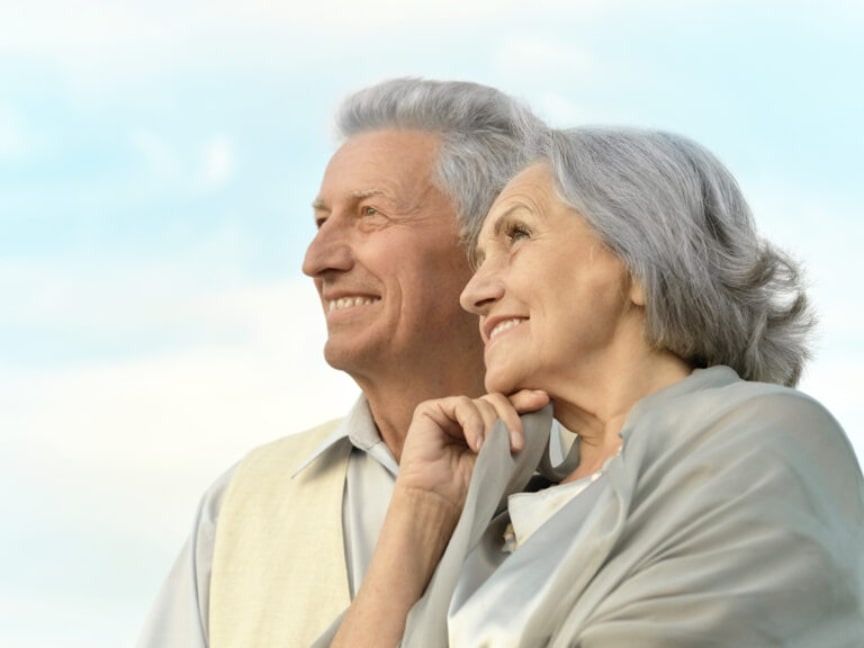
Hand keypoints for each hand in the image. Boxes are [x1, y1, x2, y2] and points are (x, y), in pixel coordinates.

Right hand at [396, 389, 549, 514]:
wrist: (439, 504)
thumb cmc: (471, 490)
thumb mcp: (503, 459)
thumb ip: (516, 434)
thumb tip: (540, 408)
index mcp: (484, 428)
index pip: (507, 407)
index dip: (524, 401)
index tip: (543, 401)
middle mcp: (467, 418)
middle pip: (497, 400)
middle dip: (512, 419)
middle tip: (517, 445)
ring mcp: (448, 414)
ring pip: (482, 402)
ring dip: (493, 426)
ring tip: (489, 452)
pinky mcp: (430, 411)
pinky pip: (462, 405)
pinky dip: (474, 423)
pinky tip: (476, 445)